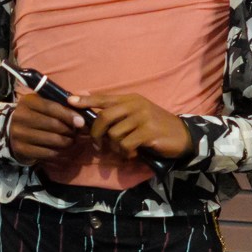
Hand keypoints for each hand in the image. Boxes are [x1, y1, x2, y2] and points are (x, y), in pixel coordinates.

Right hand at [8, 91, 86, 164]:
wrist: (12, 131)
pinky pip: (48, 153)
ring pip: (52, 140)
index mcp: (27, 102)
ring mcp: (19, 134)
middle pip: (53, 125)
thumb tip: (83, 109)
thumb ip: (62, 103)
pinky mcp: (21, 149)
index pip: (51, 107)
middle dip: (70, 130)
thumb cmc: (35, 115)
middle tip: (79, 133)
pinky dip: (60, 154)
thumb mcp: (44, 104)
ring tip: (73, 142)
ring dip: (67, 142)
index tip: (81, 122)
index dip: (68, 115)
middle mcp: (20, 116)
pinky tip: (65, 152)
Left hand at [77, 92, 191, 161]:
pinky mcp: (148, 131)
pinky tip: (133, 153)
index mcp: (130, 99)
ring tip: (124, 149)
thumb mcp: (135, 115)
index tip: (69, 101)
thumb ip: (115, 111)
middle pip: (103, 117)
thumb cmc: (153, 126)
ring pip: (114, 134)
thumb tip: (87, 105)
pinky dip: (126, 152)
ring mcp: (143, 117)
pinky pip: (125, 144)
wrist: (182, 135)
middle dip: (96, 134)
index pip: (103, 98)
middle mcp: (135, 105)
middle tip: (99, 144)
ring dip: (115, 147)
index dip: (85, 100)